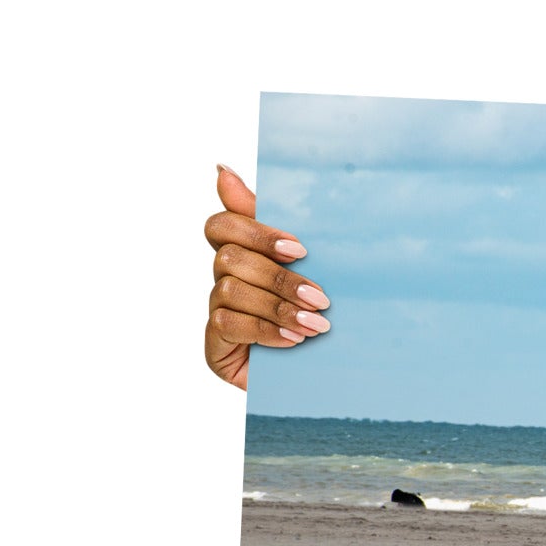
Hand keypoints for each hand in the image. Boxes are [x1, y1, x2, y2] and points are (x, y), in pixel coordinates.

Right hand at [203, 165, 330, 388]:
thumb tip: (221, 169)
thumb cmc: (319, 314)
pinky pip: (227, 325)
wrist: (330, 375)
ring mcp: (217, 312)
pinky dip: (265, 331)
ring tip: (317, 325)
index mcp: (244, 254)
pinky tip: (294, 341)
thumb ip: (276, 223)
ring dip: (278, 307)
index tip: (299, 249)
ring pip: (230, 290)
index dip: (256, 232)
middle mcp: (224, 279)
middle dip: (279, 277)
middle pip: (230, 257)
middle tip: (322, 297)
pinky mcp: (215, 345)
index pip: (222, 225)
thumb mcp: (311, 267)